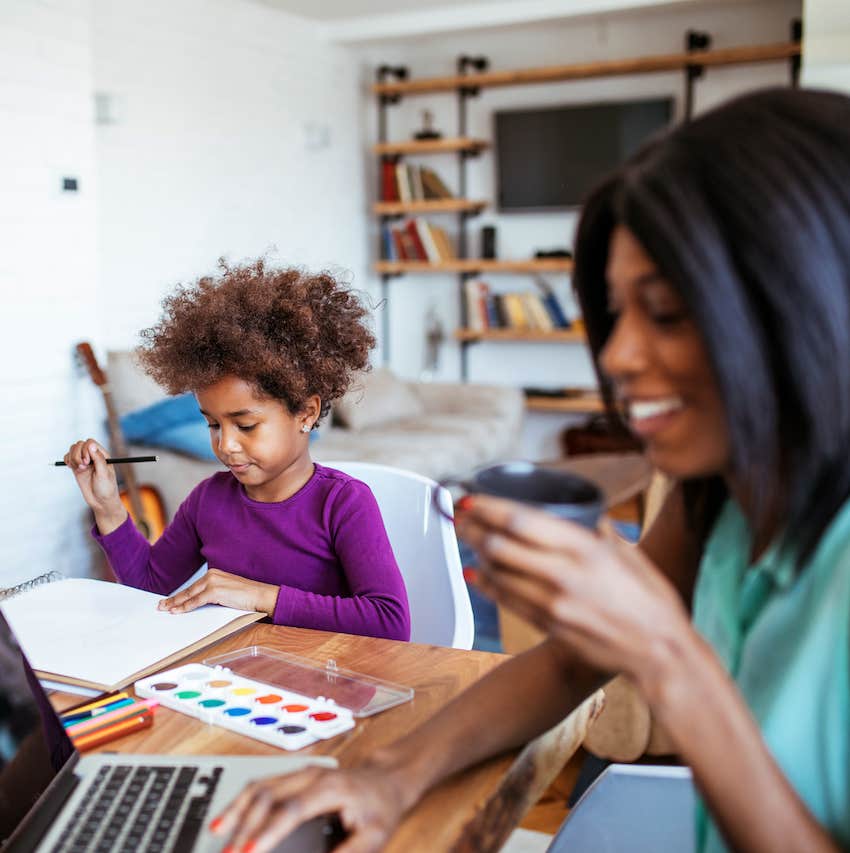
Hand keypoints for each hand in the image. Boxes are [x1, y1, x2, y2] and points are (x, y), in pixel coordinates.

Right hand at [63, 439, 125, 529]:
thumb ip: (98, 459)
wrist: (101, 501)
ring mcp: (84, 461)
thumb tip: (91, 445)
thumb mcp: (104, 474)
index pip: (90, 442)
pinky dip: (67, 460)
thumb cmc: (106, 488)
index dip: (86, 449)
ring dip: (73, 458)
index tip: (87, 462)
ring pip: (73, 450)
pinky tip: (72, 467)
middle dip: (78, 454)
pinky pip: (68, 457)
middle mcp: (93, 456)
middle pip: (80, 444)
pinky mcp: (77, 468)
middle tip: (83, 467)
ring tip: (80, 469)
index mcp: (102, 455)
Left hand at [157, 568, 278, 614]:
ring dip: (175, 604)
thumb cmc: (246, 596)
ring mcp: (213, 582)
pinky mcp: (215, 590)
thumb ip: (212, 595)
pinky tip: (176, 611)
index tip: (169, 601)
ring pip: (189, 595)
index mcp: (214, 574)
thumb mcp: (226, 593)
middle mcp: (212, 575)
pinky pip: (196, 601)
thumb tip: (197, 605)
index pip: (192, 587)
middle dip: (173, 599)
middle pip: (188, 590)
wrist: (260, 595)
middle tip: (160, 605)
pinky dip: (185, 607)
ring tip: (164, 609)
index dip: (179, 595)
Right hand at [211, 763, 409, 852]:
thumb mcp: (373, 837)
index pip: (291, 809)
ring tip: (216, 835)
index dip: (268, 831)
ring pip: (259, 787)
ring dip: (236, 811)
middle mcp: (311, 776)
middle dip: (244, 826)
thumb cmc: (380, 808)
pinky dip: (240, 802)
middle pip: (268, 795)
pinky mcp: (293, 778)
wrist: (386, 780)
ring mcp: (300, 773)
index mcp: (329, 788)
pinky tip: (225, 820)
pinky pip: (261, 786)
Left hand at [454, 495, 692, 695]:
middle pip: (501, 546)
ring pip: (499, 573)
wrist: (660, 654)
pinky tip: (476, 574)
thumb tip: (589, 518)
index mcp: (585, 549)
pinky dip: (488, 584)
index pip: (522, 522)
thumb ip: (603, 534)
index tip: (471, 499)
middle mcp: (564, 574)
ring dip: (476, 554)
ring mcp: (553, 603)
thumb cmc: (652, 601)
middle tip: (459, 517)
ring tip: (466, 539)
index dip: (489, 508)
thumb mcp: (630, 555)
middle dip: (474, 528)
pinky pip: (507, 600)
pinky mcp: (549, 625)